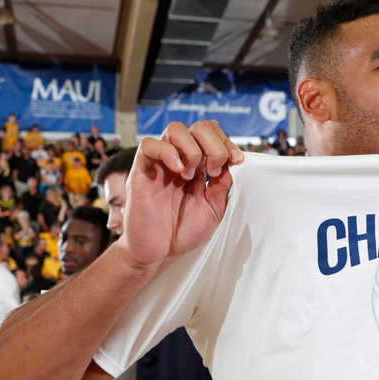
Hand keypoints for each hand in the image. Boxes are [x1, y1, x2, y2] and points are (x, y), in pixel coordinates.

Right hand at [119, 121, 244, 268]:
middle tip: (213, 171)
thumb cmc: (182, 231)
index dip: (227, 142)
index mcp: (198, 165)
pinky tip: (178, 170)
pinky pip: (149, 145)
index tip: (236, 160)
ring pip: (175, 129)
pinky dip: (167, 152)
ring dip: (192, 149)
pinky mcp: (142, 171)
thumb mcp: (213, 209)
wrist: (159, 253)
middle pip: (198, 127)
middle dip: (214, 145)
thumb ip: (222, 185)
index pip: (212, 135)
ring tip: (191, 175)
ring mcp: (160, 163)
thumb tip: (230, 163)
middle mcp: (180, 160)